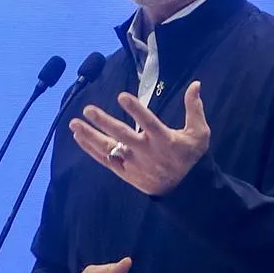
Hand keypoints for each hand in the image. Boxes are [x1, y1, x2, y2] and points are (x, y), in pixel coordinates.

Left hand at [68, 81, 210, 196]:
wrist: (186, 188)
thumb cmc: (190, 156)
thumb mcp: (199, 133)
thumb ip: (194, 109)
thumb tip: (196, 84)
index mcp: (164, 139)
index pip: (148, 122)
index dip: (136, 110)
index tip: (122, 96)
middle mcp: (146, 151)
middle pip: (123, 135)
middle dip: (104, 122)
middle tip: (88, 109)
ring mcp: (134, 163)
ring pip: (109, 149)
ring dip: (90, 136)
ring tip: (74, 123)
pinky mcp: (126, 173)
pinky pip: (105, 160)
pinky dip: (91, 149)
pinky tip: (79, 136)